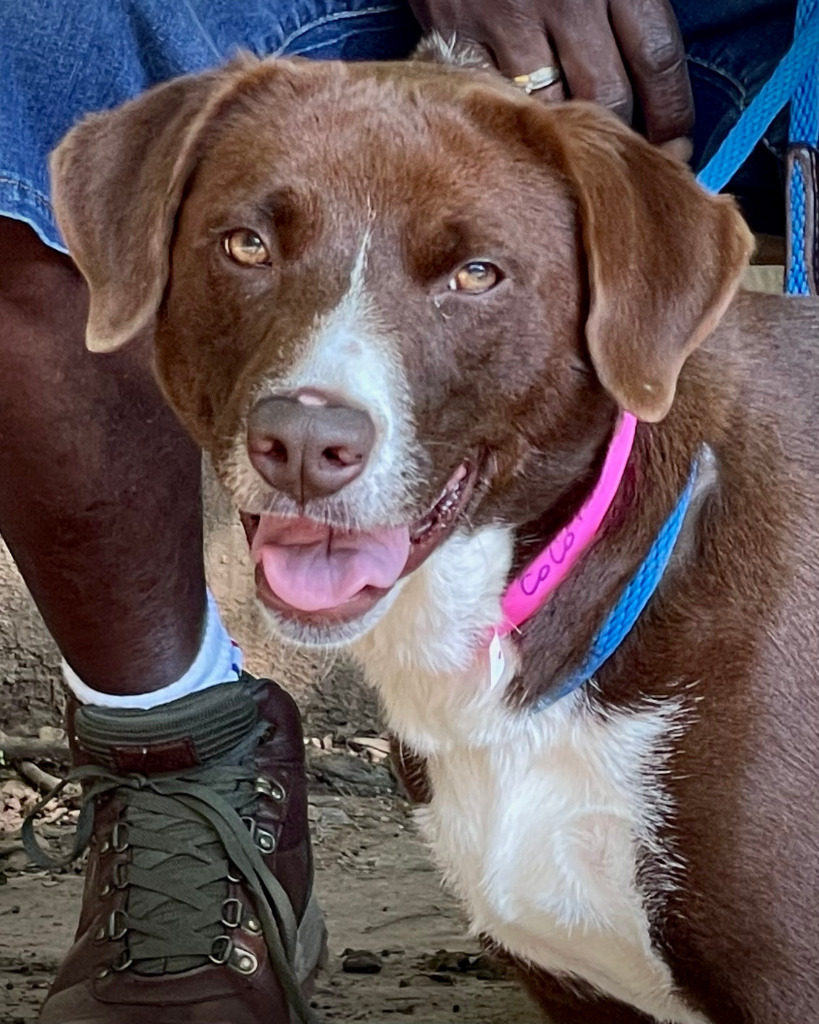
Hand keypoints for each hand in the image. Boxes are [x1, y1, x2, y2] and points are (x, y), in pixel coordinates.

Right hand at [409, 0, 693, 146]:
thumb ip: (632, 6)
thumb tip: (657, 85)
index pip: (658, 59)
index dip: (673, 116)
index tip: (678, 147)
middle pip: (607, 97)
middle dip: (621, 138)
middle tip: (622, 162)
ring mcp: (508, 21)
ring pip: (551, 110)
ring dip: (564, 138)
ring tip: (570, 150)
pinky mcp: (458, 36)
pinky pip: (494, 101)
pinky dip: (508, 120)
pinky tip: (517, 125)